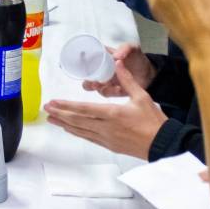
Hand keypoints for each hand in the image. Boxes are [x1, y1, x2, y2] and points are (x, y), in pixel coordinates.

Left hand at [45, 60, 167, 158]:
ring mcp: (106, 138)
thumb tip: (117, 63)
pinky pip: (88, 138)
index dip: (66, 105)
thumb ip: (127, 80)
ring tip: (51, 119)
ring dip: (64, 124)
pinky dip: (77, 132)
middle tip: (46, 109)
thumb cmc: (153, 121)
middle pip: (77, 120)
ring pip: (80, 130)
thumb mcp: (142, 96)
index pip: (84, 109)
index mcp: (113, 113)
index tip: (53, 102)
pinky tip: (69, 129)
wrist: (163, 144)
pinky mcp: (109, 145)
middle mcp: (106, 127)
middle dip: (60, 114)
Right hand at [81, 43, 155, 95]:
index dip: (79, 64)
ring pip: (94, 88)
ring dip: (95, 87)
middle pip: (87, 77)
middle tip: (90, 81)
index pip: (86, 60)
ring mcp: (107, 82)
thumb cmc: (138, 58)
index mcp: (102, 58)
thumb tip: (117, 56)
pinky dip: (111, 92)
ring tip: (100, 85)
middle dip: (86, 81)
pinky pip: (107, 94)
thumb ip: (125, 48)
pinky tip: (118, 89)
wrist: (150, 73)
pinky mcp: (114, 91)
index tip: (77, 65)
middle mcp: (102, 71)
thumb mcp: (132, 48)